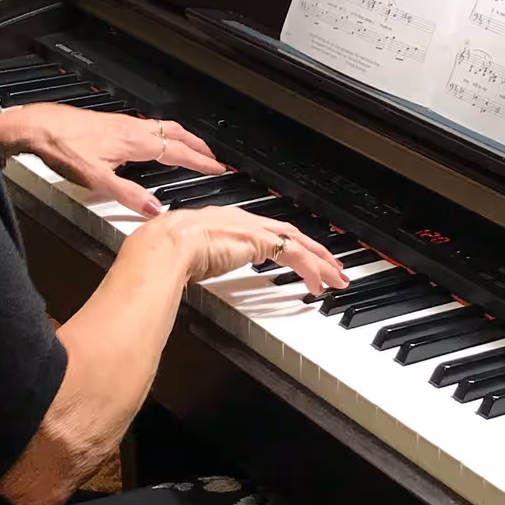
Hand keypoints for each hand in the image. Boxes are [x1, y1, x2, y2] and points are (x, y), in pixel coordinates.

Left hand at [0, 102, 226, 217]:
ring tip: (193, 149)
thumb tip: (156, 210)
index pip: (177, 152)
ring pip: (164, 128)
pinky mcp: (113, 123)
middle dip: (198, 146)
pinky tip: (157, 143)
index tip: (219, 169)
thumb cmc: (63, 147)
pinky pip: (150, 127)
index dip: (200, 162)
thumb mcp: (96, 178)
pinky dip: (166, 134)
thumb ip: (128, 194)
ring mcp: (124, 124)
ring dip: (184, 138)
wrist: (38, 126)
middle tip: (215, 158)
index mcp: (135, 142)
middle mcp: (134, 129)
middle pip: (176, 134)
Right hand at [155, 205, 347, 295]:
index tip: (301, 258)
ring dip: (321, 262)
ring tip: (336, 278)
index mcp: (229, 221)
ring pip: (299, 244)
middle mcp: (245, 220)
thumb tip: (199, 272)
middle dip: (315, 252)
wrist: (167, 245)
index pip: (270, 231)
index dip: (289, 245)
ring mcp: (254, 229)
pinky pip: (295, 256)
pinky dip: (310, 270)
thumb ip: (204, 261)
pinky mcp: (261, 241)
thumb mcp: (194, 257)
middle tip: (333, 267)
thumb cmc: (170, 251)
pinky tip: (318, 284)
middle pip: (291, 234)